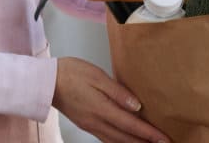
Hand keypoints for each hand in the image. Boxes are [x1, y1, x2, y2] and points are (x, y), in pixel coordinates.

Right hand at [52, 57, 170, 142]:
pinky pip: (106, 138)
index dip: (149, 133)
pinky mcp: (86, 124)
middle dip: (145, 142)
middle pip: (125, 138)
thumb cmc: (71, 73)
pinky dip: (120, 142)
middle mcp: (96, 122)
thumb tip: (137, 106)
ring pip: (115, 141)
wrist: (45, 81)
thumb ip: (118, 92)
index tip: (164, 138)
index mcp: (101, 109)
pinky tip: (126, 141)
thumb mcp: (97, 76)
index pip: (131, 125)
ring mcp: (90, 125)